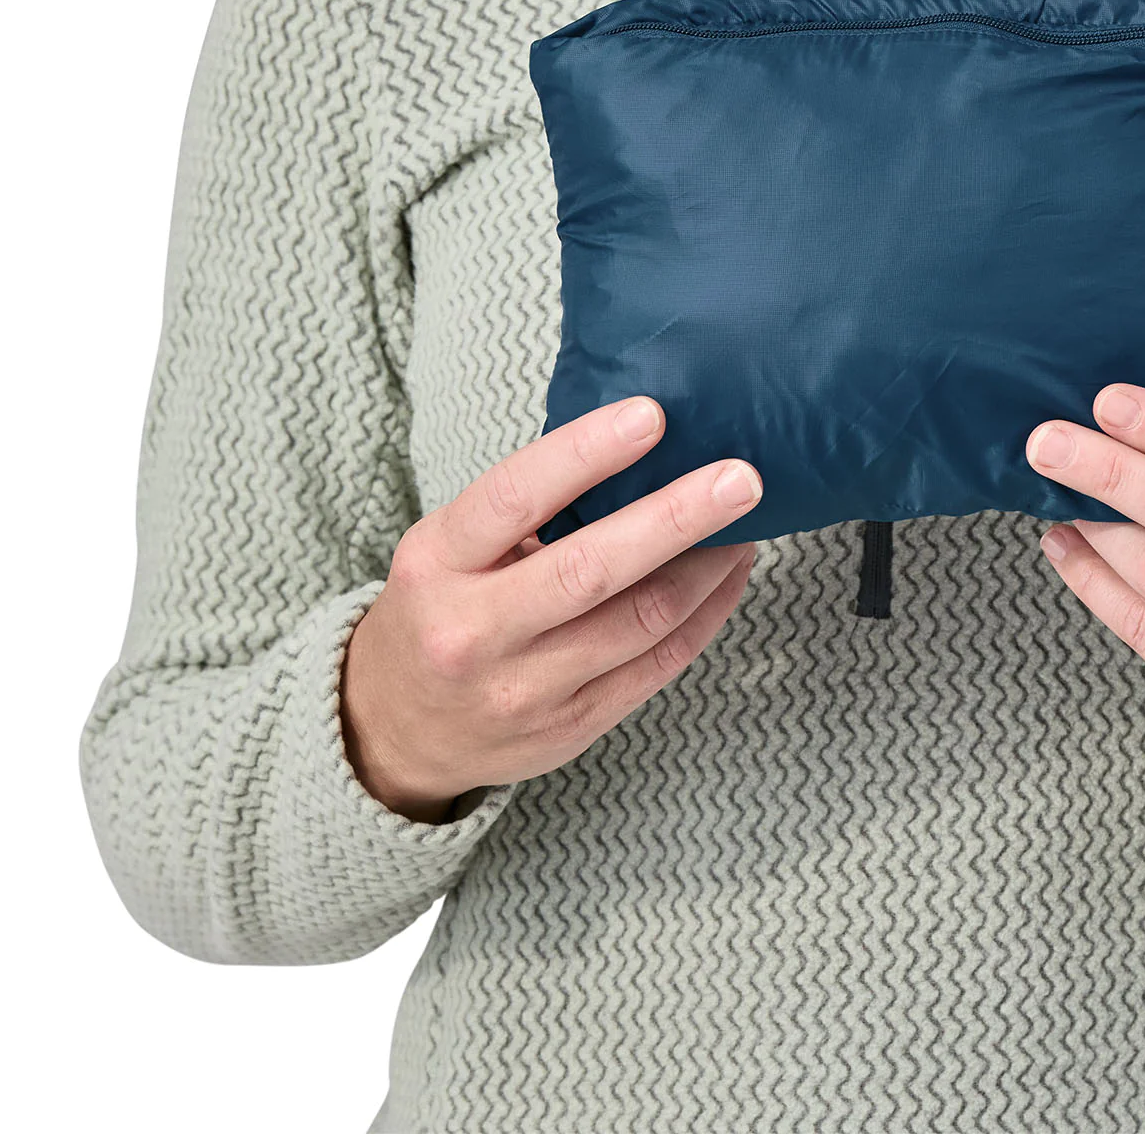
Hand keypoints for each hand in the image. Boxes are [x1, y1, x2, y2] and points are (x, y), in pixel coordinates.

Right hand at [340, 397, 761, 822]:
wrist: (397, 730)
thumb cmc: (441, 607)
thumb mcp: (449, 545)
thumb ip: (528, 506)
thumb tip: (642, 441)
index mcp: (439, 563)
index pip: (515, 497)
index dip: (586, 453)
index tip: (652, 415)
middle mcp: (475, 632)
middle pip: (592, 570)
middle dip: (678, 517)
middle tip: (741, 477)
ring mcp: (525, 690)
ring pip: (642, 621)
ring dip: (709, 565)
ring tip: (747, 518)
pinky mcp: (573, 727)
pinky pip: (660, 665)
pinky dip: (708, 612)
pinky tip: (730, 573)